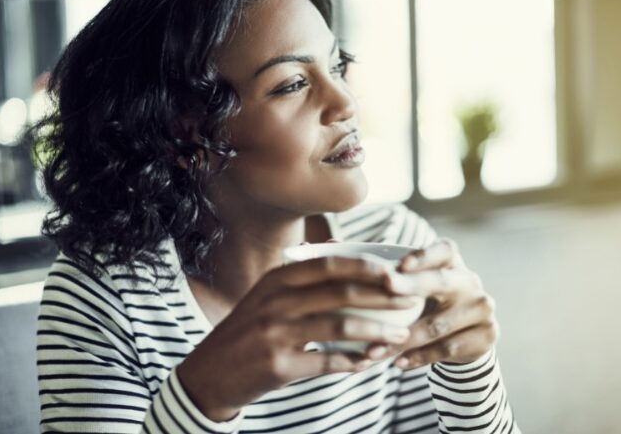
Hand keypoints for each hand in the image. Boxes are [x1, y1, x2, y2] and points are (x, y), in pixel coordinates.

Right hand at [178, 255, 414, 420]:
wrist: (210, 372)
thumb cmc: (248, 329)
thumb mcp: (267, 294)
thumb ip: (302, 274)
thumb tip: (340, 249)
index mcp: (277, 279)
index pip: (329, 264)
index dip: (366, 267)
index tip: (396, 272)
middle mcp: (275, 301)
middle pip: (340, 293)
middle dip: (382, 296)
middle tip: (411, 301)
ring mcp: (275, 333)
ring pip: (339, 328)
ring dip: (376, 332)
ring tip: (400, 336)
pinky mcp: (277, 366)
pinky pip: (326, 362)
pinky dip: (353, 362)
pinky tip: (369, 362)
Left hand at [365, 238, 498, 368]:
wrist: (464, 338)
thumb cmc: (427, 302)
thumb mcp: (415, 285)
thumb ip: (387, 271)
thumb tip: (335, 245)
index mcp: (452, 262)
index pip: (443, 250)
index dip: (423, 255)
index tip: (400, 263)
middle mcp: (470, 281)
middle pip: (440, 281)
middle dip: (412, 285)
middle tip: (386, 287)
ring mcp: (481, 309)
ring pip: (437, 324)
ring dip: (403, 338)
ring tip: (374, 350)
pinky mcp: (486, 336)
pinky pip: (447, 348)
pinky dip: (419, 357)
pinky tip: (398, 362)